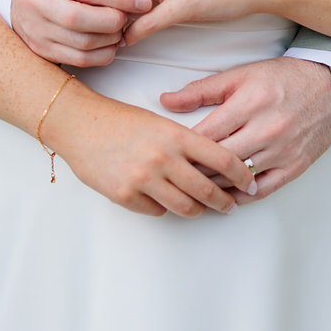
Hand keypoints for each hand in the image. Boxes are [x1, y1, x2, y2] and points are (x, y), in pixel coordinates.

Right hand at [13, 0, 151, 66]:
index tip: (142, 1)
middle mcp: (36, 3)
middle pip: (81, 19)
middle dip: (113, 21)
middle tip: (126, 17)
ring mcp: (38, 30)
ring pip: (83, 43)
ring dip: (111, 39)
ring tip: (119, 29)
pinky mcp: (43, 51)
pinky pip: (80, 60)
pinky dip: (102, 54)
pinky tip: (109, 44)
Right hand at [46, 86, 257, 217]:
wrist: (79, 124)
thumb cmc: (120, 120)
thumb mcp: (159, 123)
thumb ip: (186, 144)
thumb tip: (213, 167)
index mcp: (175, 135)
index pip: (222, 159)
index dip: (242, 175)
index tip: (251, 183)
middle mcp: (163, 158)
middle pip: (207, 190)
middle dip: (225, 202)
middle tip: (231, 205)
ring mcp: (143, 179)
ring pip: (185, 207)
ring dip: (198, 210)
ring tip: (202, 208)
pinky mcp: (125, 195)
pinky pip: (156, 211)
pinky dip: (163, 207)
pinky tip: (163, 199)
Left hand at [160, 58, 330, 205]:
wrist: (329, 86)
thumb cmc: (282, 78)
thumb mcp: (240, 76)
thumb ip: (201, 90)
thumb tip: (166, 102)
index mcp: (250, 103)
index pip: (206, 135)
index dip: (184, 148)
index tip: (170, 153)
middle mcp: (267, 128)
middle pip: (219, 160)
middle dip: (195, 169)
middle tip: (177, 174)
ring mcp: (283, 150)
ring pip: (239, 178)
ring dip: (215, 185)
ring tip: (195, 187)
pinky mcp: (296, 165)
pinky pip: (264, 190)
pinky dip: (242, 196)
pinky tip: (226, 196)